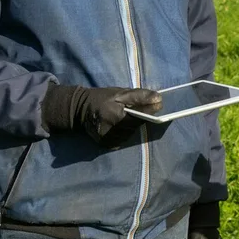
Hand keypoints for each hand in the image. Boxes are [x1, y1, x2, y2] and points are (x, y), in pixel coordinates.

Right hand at [42, 84, 161, 145]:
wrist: (79, 109)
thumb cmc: (102, 98)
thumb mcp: (121, 93)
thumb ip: (140, 96)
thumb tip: (159, 100)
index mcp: (114, 115)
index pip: (139, 119)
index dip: (148, 113)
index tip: (155, 106)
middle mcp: (110, 131)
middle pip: (135, 127)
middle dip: (137, 119)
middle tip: (130, 111)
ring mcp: (107, 140)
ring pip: (130, 134)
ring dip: (130, 126)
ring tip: (123, 117)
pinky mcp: (105, 145)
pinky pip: (122, 140)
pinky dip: (124, 133)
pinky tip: (118, 125)